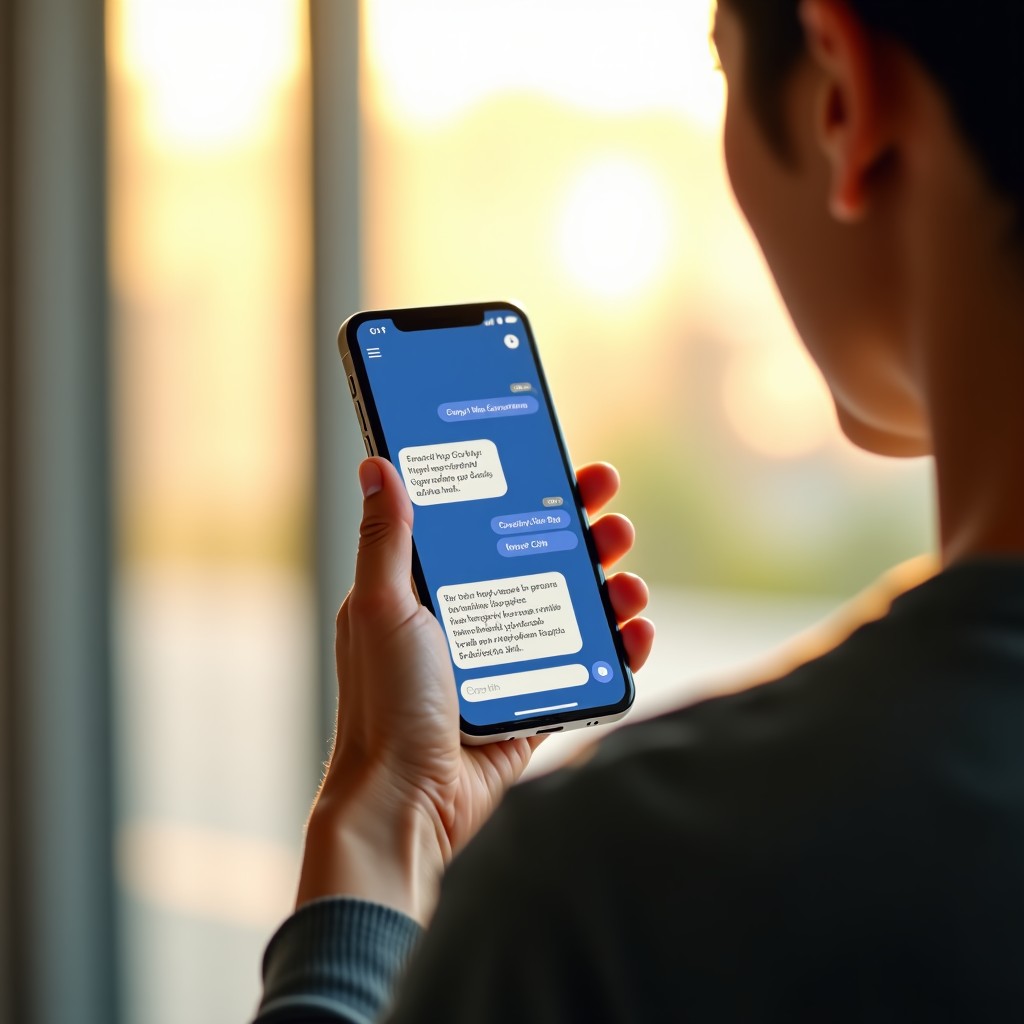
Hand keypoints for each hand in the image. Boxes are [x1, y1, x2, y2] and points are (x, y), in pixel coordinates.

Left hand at [296, 457, 653, 922]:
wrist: (406, 804)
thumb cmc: (384, 705)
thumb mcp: (382, 608)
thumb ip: (386, 539)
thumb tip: (377, 466)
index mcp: (431, 588)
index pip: (488, 524)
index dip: (527, 492)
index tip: (560, 466)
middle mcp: (472, 617)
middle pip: (541, 560)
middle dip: (583, 533)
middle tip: (612, 515)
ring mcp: (507, 660)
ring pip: (572, 608)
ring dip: (609, 586)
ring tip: (627, 580)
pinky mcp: (536, 700)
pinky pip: (587, 665)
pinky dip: (620, 647)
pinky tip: (636, 630)